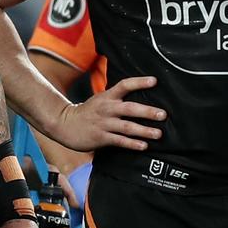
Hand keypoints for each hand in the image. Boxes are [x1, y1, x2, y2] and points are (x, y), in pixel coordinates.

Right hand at [48, 76, 164, 151]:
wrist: (65, 124)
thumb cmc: (88, 112)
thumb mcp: (101, 99)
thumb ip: (117, 97)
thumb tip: (139, 95)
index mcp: (107, 96)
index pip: (125, 85)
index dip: (139, 82)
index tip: (154, 81)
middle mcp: (107, 108)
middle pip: (130, 108)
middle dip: (147, 111)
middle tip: (163, 115)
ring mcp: (104, 124)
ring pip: (127, 127)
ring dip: (144, 130)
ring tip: (158, 134)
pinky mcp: (101, 138)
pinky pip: (119, 141)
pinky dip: (132, 144)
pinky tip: (143, 146)